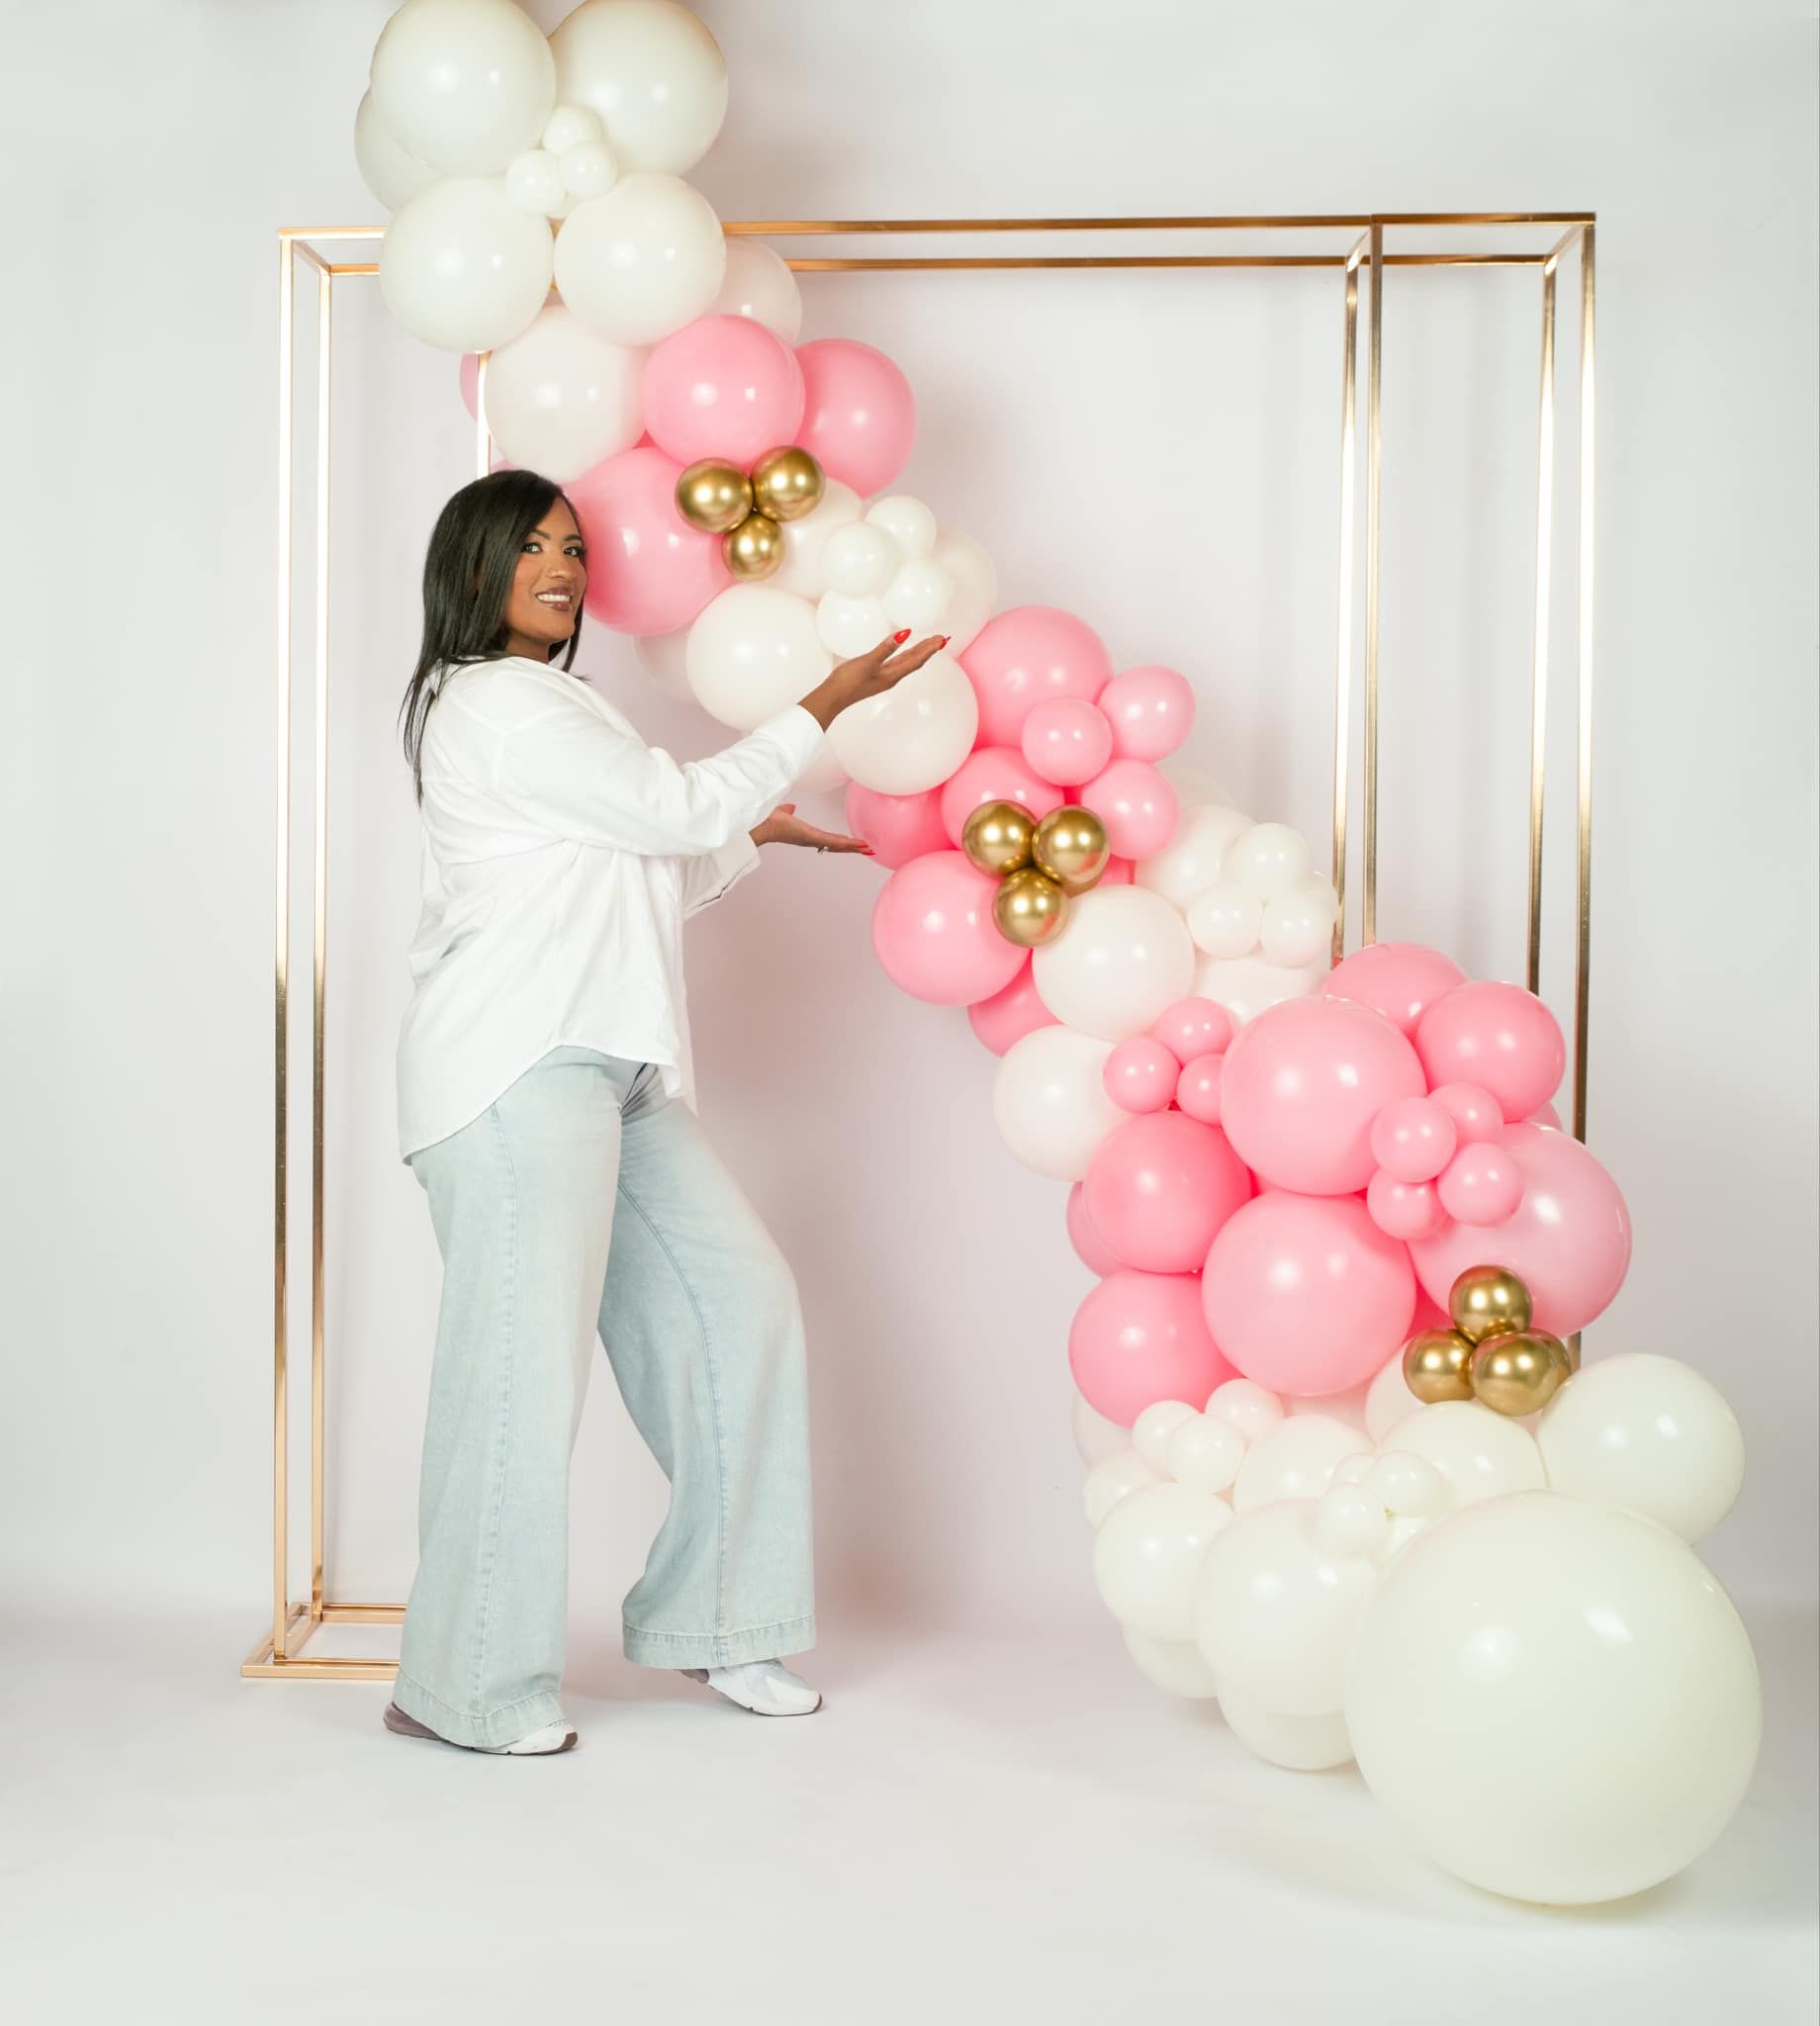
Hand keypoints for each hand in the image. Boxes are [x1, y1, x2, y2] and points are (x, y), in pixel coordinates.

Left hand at [752, 804, 873, 855]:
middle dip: (851, 848)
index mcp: (806, 835)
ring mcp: (812, 840)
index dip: (840, 842)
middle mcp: (811, 840)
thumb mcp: (782, 813)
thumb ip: (787, 811)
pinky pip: (833, 841)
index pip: (827, 839)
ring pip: (837, 845)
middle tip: (867, 851)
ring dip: (853, 847)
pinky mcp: (812, 837)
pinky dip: (847, 844)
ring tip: (869, 849)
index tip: (851, 843)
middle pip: (836, 846)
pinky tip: (859, 845)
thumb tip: (791, 807)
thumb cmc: (768, 819)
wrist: (759, 824)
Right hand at [799, 630, 948, 729]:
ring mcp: (884, 677)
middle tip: (943, 638)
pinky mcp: (875, 675)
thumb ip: (885, 648)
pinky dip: (906, 655)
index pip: (916, 659)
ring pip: (907, 662)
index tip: (942, 639)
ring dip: (919, 652)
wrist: (832, 698)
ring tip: (930, 644)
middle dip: (929, 649)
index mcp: (892, 675)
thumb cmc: (847, 682)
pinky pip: (896, 663)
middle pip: (915, 661)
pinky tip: (905, 651)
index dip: (930, 649)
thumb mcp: (867, 662)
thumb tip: (905, 634)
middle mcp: (891, 677)